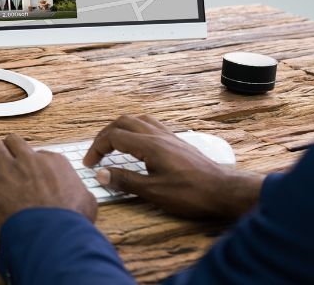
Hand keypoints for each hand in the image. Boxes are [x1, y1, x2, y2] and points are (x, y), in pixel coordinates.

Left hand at [0, 134, 96, 223]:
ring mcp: (10, 169)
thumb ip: (80, 191)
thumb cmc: (71, 221)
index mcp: (54, 161)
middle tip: (2, 161)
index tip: (27, 173)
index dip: (30, 163)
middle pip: (12, 141)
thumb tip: (80, 195)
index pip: (38, 152)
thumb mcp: (87, 201)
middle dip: (6, 149)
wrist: (54, 233)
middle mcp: (30, 159)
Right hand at [83, 115, 263, 219]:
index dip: (96, 148)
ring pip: (138, 119)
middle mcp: (158, 135)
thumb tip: (101, 174)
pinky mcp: (177, 142)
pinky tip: (138, 143)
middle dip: (105, 135)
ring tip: (113, 143)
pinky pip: (151, 124)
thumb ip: (125, 180)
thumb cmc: (191, 193)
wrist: (224, 191)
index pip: (114, 137)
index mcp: (149, 145)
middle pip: (123, 122)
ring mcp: (169, 136)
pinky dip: (136, 129)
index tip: (89, 164)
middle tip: (97, 152)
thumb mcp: (153, 191)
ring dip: (120, 128)